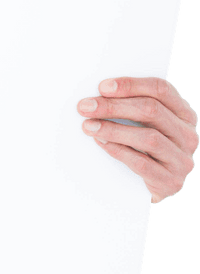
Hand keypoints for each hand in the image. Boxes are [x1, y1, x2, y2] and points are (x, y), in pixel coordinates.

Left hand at [78, 78, 197, 203]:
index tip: (102, 87)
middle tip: (85, 107)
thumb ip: (129, 107)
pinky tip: (100, 143)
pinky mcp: (171, 182)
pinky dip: (118, 151)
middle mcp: (188, 135)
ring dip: (113, 129)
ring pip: (149, 137)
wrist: (145, 188)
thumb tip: (97, 96)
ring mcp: (182, 160)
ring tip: (88, 126)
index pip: (161, 89)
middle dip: (114, 106)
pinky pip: (142, 163)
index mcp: (183, 114)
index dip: (131, 85)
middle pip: (152, 111)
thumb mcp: (141, 124)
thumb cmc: (140, 147)